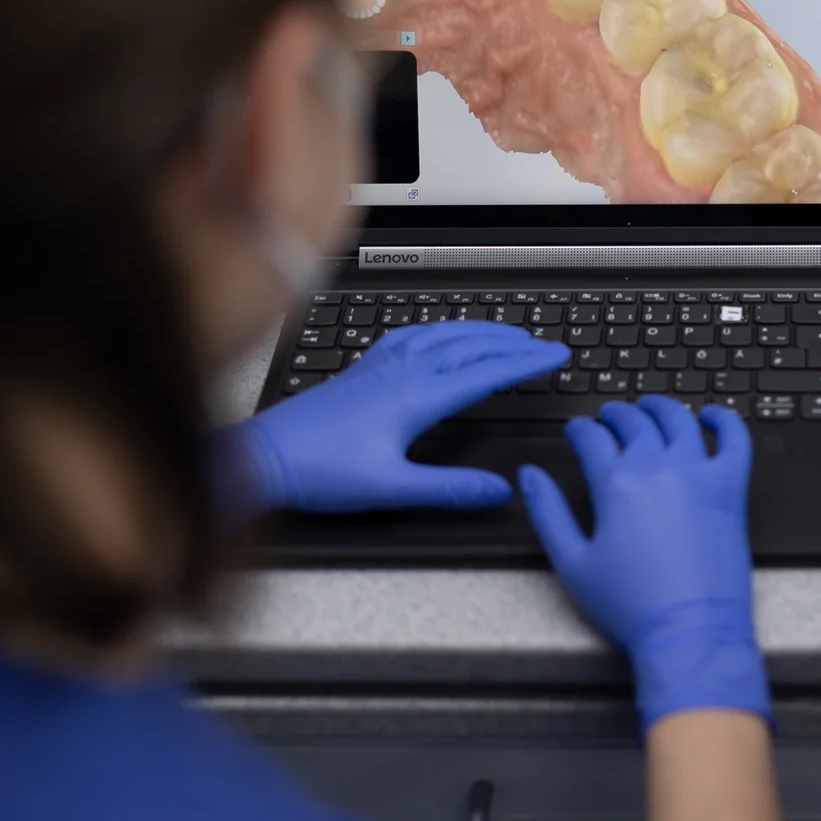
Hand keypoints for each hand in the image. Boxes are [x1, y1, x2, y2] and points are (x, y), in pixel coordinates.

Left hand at [235, 321, 569, 513]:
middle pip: (469, 345)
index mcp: (417, 396)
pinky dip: (438, 330)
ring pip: (441, 335)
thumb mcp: (391, 488)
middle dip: (510, 342)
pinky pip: (411, 336)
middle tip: (540, 343)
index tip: (555, 354)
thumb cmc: (320, 471)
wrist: (265, 456)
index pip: (486, 372)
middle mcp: (402, 372)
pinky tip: (437, 334)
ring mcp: (380, 366)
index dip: (525, 363)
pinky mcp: (362, 369)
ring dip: (478, 331)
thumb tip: (498, 491)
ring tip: (502, 333)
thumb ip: (448, 489)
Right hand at [518, 396, 768, 731]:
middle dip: (616, 414)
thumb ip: (547, 512)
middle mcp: (657, 469)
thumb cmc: (632, 605)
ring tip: (651, 405)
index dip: (580, 429)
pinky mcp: (730, 488)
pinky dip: (725, 420)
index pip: (592, 438)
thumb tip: (529, 475)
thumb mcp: (572, 562)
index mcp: (616, 484)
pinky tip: (713, 415)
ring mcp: (698, 474)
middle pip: (634, 423)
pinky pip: (734, 439)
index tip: (577, 430)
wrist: (688, 630)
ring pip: (679, 420)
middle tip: (609, 416)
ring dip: (660, 407)